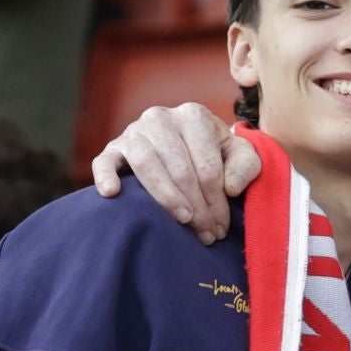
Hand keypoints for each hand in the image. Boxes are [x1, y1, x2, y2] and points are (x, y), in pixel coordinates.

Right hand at [90, 103, 260, 242]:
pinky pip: (104, 160)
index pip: (207, 166)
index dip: (216, 201)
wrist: (190, 145)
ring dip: (165, 198)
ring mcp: (135, 131)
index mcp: (194, 116)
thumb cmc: (218, 153)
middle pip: (179, 168)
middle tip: (205, 234)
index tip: (221, 227)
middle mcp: (161, 117)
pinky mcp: (114, 146)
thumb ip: (246, 166)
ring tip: (181, 221)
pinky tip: (113, 193)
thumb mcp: (241, 155)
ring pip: (146, 164)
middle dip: (196, 206)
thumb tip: (229, 188)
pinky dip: (105, 175)